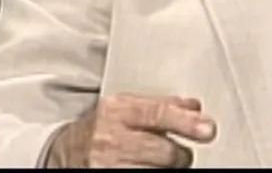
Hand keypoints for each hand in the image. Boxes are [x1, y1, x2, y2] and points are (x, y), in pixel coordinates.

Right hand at [46, 94, 216, 167]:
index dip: (186, 123)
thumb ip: (161, 105)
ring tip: (159, 162)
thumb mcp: (126, 108)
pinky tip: (148, 168)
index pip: (158, 114)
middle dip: (180, 154)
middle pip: (163, 150)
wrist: (63, 151)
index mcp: (117, 110)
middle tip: (179, 154)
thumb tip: (195, 107)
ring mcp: (106, 165)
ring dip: (167, 169)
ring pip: (157, 171)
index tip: (208, 128)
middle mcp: (110, 137)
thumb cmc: (100, 128)